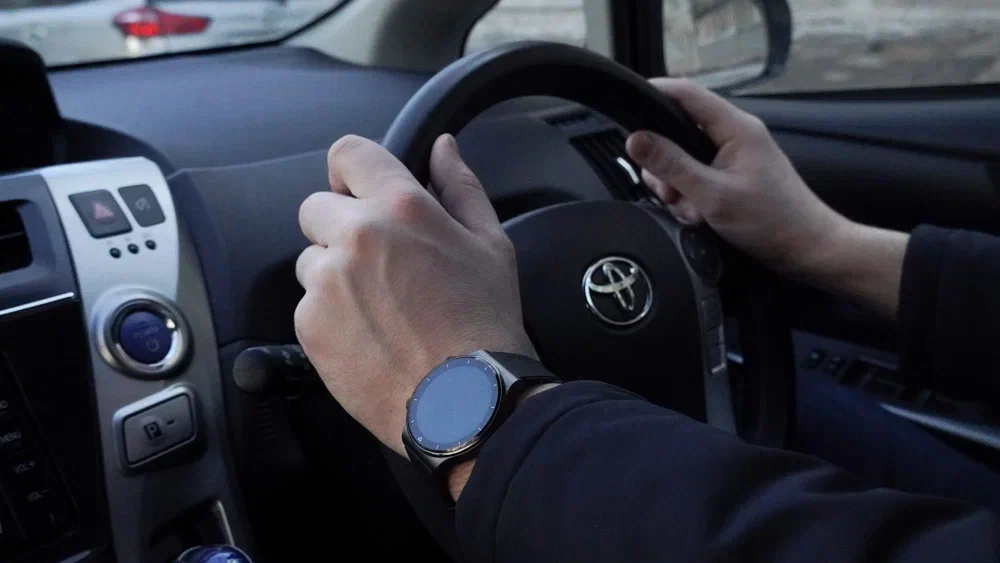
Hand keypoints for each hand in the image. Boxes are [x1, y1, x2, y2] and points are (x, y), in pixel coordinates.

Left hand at [295, 134, 536, 457]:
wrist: (467, 401)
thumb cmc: (486, 325)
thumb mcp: (491, 245)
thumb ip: (460, 187)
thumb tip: (443, 148)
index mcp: (401, 207)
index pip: (348, 154)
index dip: (351, 172)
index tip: (358, 192)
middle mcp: (356, 236)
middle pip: (315, 208)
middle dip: (340, 228)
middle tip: (379, 264)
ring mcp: (327, 282)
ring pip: (311, 262)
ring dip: (334, 275)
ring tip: (381, 309)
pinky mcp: (309, 325)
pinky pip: (308, 306)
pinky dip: (331, 318)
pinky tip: (371, 336)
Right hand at [627, 79, 907, 318]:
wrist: (807, 250)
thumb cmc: (771, 222)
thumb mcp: (712, 195)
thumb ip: (671, 165)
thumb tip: (635, 139)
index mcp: (735, 127)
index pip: (686, 93)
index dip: (654, 93)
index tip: (626, 108)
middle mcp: (733, 136)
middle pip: (677, 132)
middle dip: (664, 165)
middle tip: (670, 193)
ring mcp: (732, 157)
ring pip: (682, 160)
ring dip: (677, 187)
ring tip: (693, 212)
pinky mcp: (731, 177)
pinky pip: (696, 178)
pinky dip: (691, 199)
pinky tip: (701, 217)